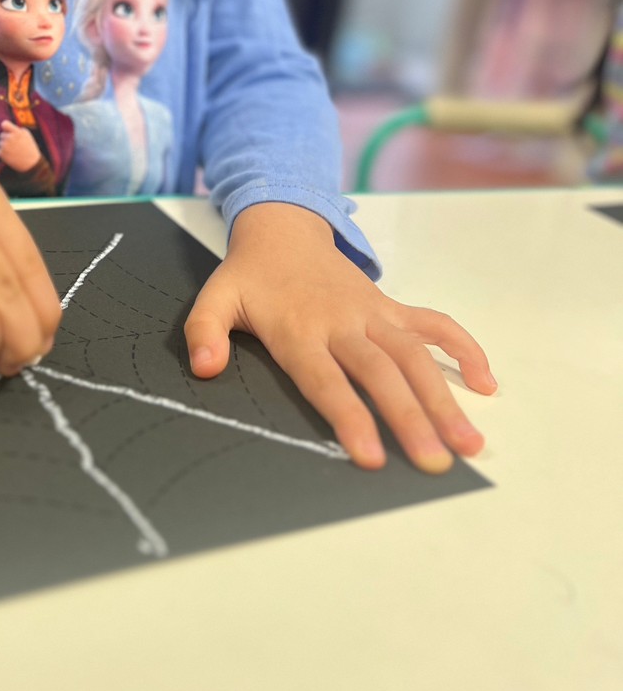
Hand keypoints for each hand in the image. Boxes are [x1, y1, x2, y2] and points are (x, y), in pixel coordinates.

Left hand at [0, 119, 41, 172]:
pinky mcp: (1, 154)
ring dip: (5, 145)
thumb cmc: (29, 147)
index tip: (7, 129)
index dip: (5, 126)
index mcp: (16, 132)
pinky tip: (11, 155)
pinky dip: (4, 153)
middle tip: (15, 145)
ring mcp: (4, 146)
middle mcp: (9, 138)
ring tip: (14, 150)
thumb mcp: (27, 135)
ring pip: (0, 142)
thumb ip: (16, 129)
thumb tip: (6, 127)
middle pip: (1, 135)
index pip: (4, 124)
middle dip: (7, 138)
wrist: (30, 163)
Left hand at [184, 203, 496, 472]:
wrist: (283, 228)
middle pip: (381, 373)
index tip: (372, 457)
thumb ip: (204, 332)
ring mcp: (372, 313)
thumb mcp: (215, 299)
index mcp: (299, 330)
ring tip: (470, 442)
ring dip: (445, 397)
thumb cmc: (250, 277)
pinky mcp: (390, 306)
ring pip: (415, 355)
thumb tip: (205, 368)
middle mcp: (342, 323)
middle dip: (410, 419)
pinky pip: (434, 324)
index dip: (350, 417)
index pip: (327, 381)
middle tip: (436, 462)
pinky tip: (486, 383)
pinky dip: (463, 348)